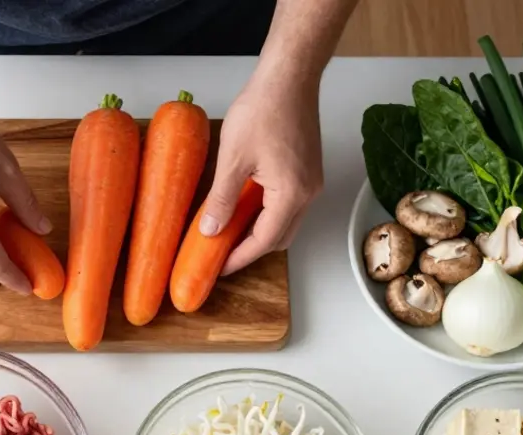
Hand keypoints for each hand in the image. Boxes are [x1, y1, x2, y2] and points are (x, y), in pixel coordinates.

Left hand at [200, 69, 323, 274]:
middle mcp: (308, 193)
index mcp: (291, 195)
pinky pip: (289, 203)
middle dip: (251, 249)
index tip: (219, 267)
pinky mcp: (308, 170)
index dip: (240, 258)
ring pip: (286, 221)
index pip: (265, 241)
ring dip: (260, 230)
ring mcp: (311, 181)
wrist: (289, 78)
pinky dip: (268, 213)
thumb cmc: (262, 110)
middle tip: (222, 252)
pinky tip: (244, 206)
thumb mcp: (233, 159)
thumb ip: (221, 199)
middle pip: (280, 237)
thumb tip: (210, 230)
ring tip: (229, 231)